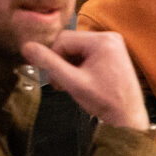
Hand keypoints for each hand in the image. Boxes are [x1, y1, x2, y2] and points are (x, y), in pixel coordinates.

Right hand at [21, 30, 150, 130]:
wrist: (127, 117)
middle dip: (61, 63)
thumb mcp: (72, 82)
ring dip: (68, 66)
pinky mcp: (112, 53)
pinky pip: (86, 54)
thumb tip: (27, 47)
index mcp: (103, 40)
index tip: (53, 78)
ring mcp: (112, 45)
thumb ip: (49, 64)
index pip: (62, 40)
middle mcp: (109, 37)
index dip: (53, 59)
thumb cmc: (106, 102)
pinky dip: (78, 67)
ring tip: (70, 85)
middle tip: (60, 84)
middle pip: (69, 43)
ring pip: (76, 50)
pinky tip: (79, 81)